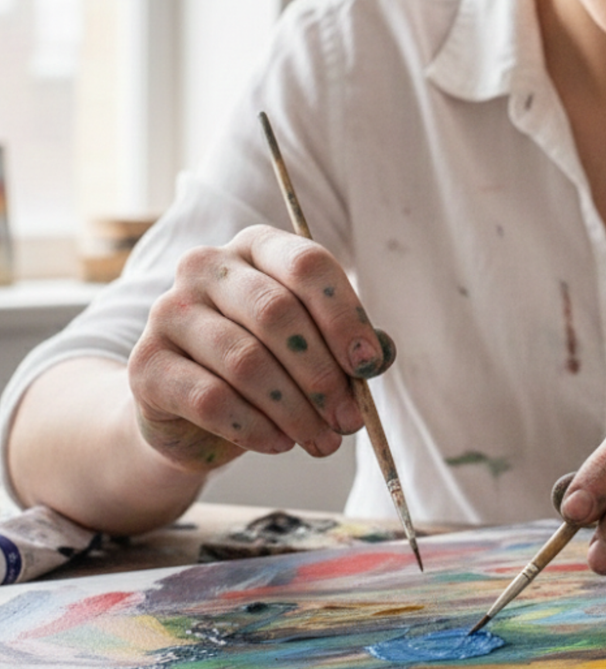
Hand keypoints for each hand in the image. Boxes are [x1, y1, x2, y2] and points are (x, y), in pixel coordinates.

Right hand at [127, 225, 393, 473]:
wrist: (187, 410)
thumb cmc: (264, 362)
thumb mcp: (310, 343)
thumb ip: (346, 344)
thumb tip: (378, 356)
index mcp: (256, 245)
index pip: (306, 264)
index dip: (344, 315)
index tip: (368, 364)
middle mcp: (206, 266)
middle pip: (277, 312)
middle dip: (322, 372)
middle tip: (349, 418)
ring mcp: (170, 312)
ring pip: (246, 360)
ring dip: (294, 409)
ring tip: (322, 440)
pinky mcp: (146, 366)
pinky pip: (210, 399)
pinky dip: (254, 426)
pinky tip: (278, 443)